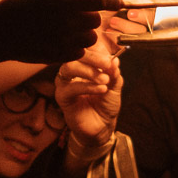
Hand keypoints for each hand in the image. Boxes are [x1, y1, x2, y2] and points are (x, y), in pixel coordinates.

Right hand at [0, 0, 121, 73]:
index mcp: (62, 1)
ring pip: (90, 38)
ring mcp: (63, 40)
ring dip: (84, 34)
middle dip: (91, 18)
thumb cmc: (19, 8)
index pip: (98, 0)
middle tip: (79, 15)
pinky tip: (62, 41)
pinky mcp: (59, 56)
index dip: (112, 1)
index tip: (120, 2)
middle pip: (95, 21)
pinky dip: (75, 46)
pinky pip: (79, 51)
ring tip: (67, 29)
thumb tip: (88, 2)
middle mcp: (66, 21)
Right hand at [54, 32, 121, 155]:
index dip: (98, 52)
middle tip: (106, 65)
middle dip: (92, 58)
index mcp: (85, 65)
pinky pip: (71, 87)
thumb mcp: (115, 86)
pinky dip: (87, 86)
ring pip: (69, 67)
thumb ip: (114, 73)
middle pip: (75, 55)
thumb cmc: (105, 105)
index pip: (86, 50)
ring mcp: (65, 82)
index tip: (110, 58)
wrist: (102, 127)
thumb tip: (115, 59)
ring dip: (88, 71)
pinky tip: (101, 89)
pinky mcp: (62, 96)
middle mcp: (73, 71)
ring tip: (104, 80)